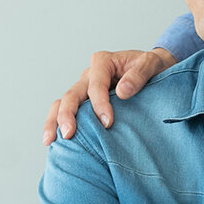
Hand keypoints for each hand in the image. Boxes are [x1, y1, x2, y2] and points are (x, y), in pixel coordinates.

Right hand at [43, 48, 178, 143]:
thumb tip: (122, 91)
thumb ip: (139, 75)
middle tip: (69, 134)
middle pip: (72, 94)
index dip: (99, 104)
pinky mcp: (84, 102)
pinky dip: (57, 124)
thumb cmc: (151, 66)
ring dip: (55, 121)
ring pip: (62, 103)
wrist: (153, 70)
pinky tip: (54, 141)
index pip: (95, 84)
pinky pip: (66, 111)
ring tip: (50, 140)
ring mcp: (84, 88)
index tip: (107, 123)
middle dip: (68, 115)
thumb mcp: (151, 63)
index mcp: (103, 62)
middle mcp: (89, 74)